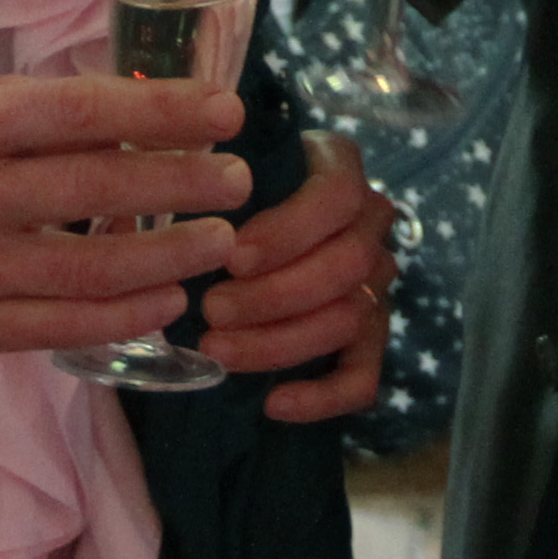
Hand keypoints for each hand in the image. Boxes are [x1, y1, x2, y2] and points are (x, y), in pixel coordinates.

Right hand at [0, 72, 249, 354]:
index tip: (227, 113)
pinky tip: (170, 298)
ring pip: (90, 268)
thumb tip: (164, 116)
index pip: (83, 113)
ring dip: (170, 256)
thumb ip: (50, 119)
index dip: (164, 112)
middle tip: (239, 182)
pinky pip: (63, 326)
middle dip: (185, 185)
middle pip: (96, 191)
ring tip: (220, 241)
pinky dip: (126, 315)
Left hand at [196, 129, 394, 419]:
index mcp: (339, 165)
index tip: (232, 257)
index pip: (337, 197)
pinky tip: (273, 403)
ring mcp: (377, 280)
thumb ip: (200, 156)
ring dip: (280, 343)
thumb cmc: (223, 184)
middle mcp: (370, 220)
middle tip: (212, 310)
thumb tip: (180, 175)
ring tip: (217, 350)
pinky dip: (323, 397)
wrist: (246, 222)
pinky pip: (365, 375)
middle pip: (347, 266)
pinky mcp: (371, 335)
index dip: (289, 231)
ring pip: (349, 319)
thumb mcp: (212, 155)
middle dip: (274, 296)